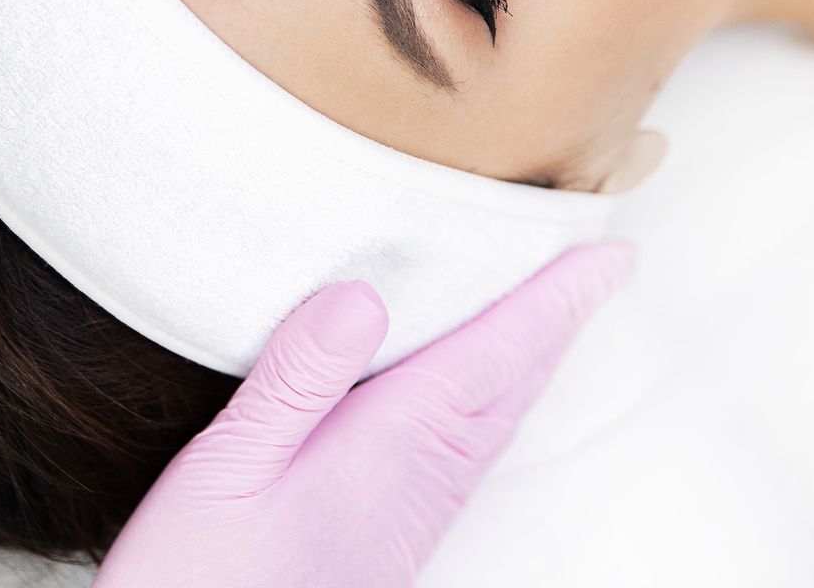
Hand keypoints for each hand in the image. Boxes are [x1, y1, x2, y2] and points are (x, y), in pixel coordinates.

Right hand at [94, 241, 635, 587]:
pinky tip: (472, 399)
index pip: (493, 355)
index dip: (553, 300)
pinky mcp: (385, 534)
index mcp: (389, 447)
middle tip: (603, 271)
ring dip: (529, 360)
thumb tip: (363, 296)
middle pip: (511, 385)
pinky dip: (490, 399)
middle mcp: (417, 477)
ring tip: (551, 316)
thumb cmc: (205, 578)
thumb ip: (296, 381)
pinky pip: (466, 446)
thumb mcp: (230, 465)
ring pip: (494, 419)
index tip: (609, 256)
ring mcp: (407, 511)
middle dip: (557, 322)